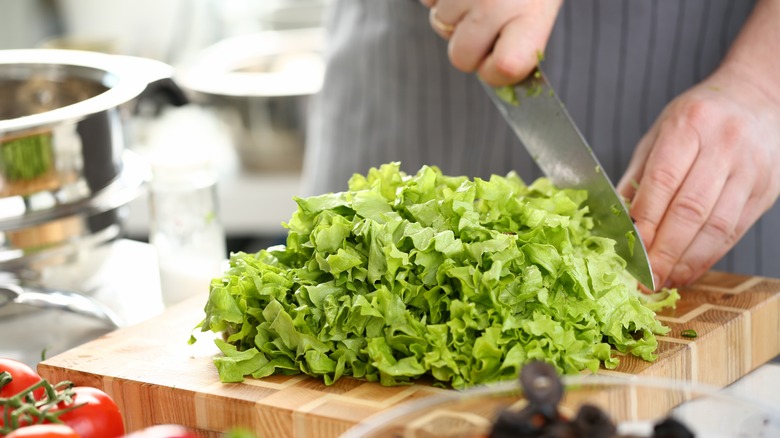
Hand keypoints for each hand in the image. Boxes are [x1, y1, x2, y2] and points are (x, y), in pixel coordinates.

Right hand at [419, 0, 561, 85]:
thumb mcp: (539, 1)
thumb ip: (523, 39)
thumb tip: (495, 72)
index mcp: (532, 12)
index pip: (504, 68)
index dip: (495, 72)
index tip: (500, 60)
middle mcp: (496, 1)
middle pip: (460, 57)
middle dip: (467, 44)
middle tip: (484, 19)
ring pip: (440, 24)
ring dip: (453, 10)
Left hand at [617, 64, 779, 288]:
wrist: (757, 98)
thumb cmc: (698, 118)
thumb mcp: (659, 134)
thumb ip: (638, 177)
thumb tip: (617, 223)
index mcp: (689, 125)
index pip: (663, 182)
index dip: (646, 222)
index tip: (629, 252)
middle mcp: (724, 145)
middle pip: (690, 209)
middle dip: (664, 251)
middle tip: (644, 279)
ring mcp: (750, 169)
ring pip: (716, 226)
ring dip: (687, 261)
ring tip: (664, 281)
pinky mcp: (766, 190)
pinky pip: (734, 231)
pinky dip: (709, 256)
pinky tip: (688, 270)